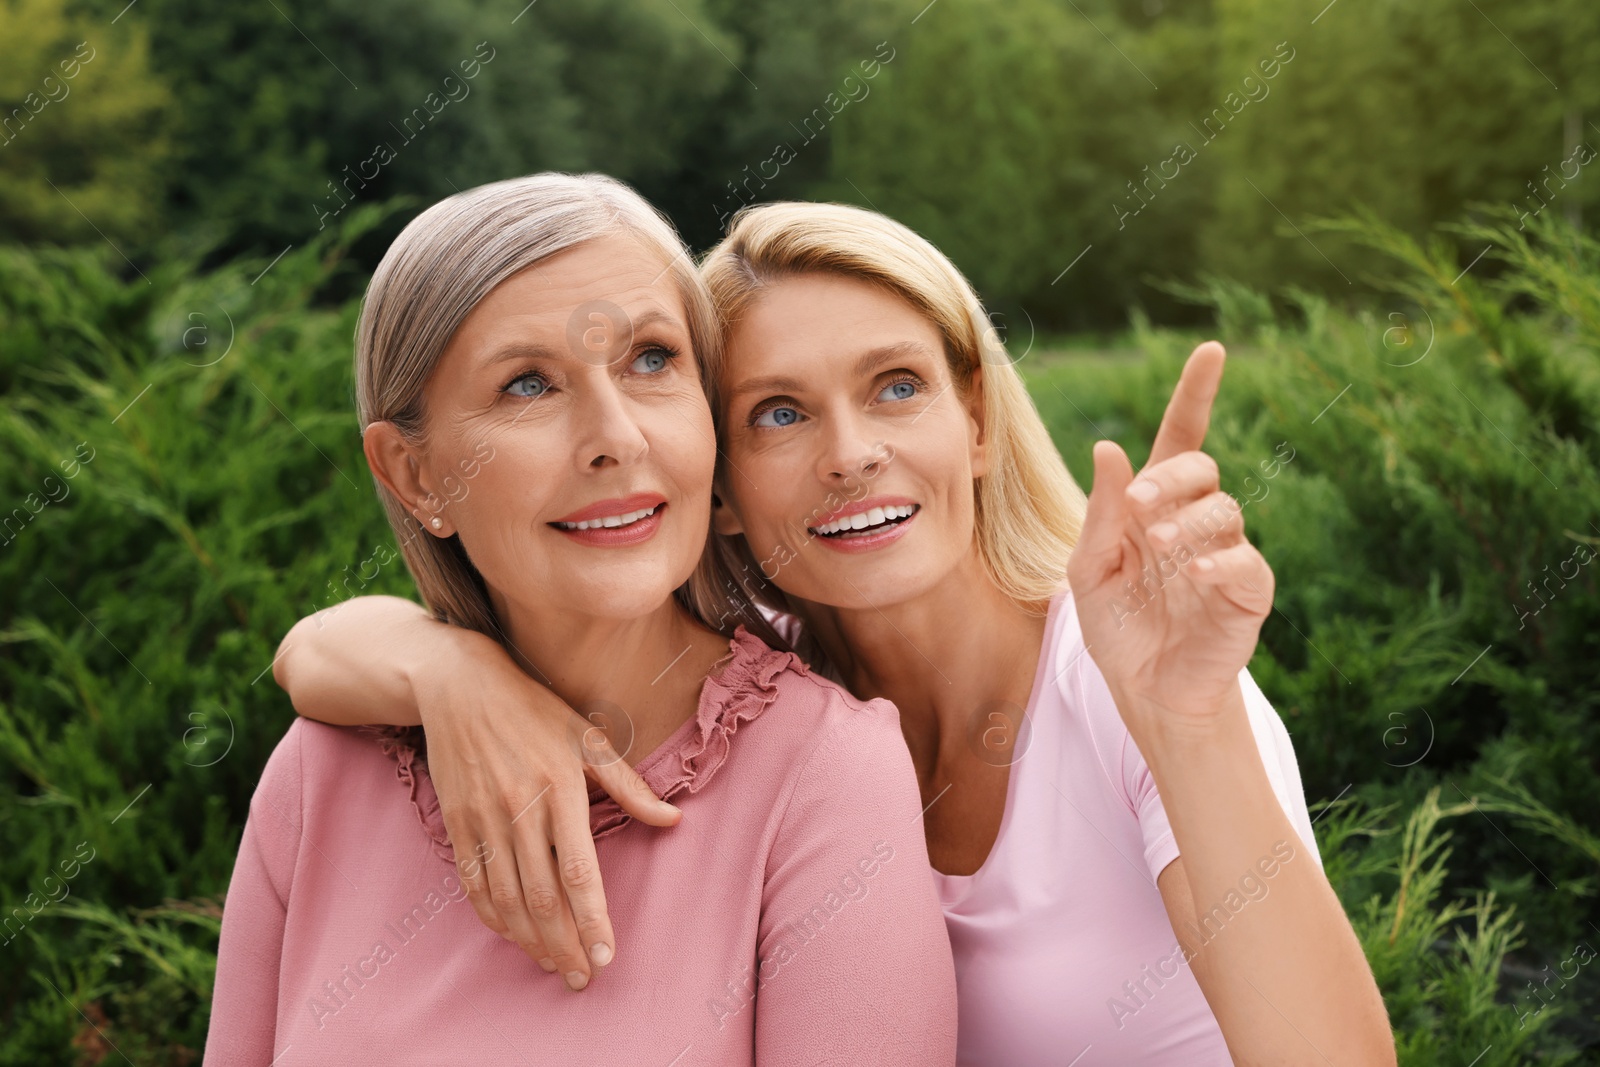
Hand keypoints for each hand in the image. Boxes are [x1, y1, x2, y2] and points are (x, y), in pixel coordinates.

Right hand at [414, 627, 681, 989]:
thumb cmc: (534, 709)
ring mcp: (482, 816)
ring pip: (505, 897)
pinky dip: (492, 916)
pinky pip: (473, 882)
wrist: (458, 684)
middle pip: (541, 895)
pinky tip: (512, 935)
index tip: (607, 956)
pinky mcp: (456, 820)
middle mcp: (519, 807)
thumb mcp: (589, 736)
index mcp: (560, 786)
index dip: (593, 919)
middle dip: (564, 945)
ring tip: (554, 965)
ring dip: (530, 939)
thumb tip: (673, 819)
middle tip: (582, 977)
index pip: (578, 870)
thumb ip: (629, 785)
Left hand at [1066, 342, 1274, 735]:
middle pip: (1200, 467)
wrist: (1143, 691)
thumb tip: (1109, 446)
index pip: (1179, 440)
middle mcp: (1194, 522)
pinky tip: (1194, 572)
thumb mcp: (1090, 570)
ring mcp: (1226, 554)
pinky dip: (1221, 561)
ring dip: (1189, 520)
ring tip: (1159, 545)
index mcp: (1153, 507)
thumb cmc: (1117, 628)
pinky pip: (1246, 563)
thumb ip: (1101, 513)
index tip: (1211, 350)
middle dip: (1171, 476)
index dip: (1195, 395)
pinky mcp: (1248, 593)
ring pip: (1224, 511)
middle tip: (1140, 505)